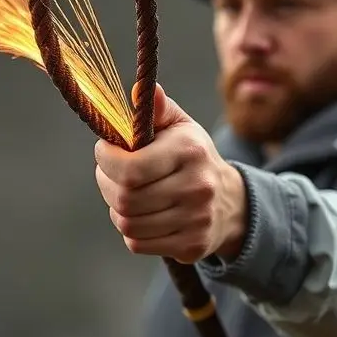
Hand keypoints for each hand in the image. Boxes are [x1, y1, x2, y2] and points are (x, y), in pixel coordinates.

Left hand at [94, 84, 246, 264]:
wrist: (231, 202)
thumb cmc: (192, 157)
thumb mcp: (180, 127)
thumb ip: (156, 109)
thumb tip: (139, 90)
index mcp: (189, 151)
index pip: (131, 169)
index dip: (106, 161)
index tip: (105, 152)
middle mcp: (197, 187)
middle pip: (125, 199)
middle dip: (107, 184)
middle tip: (112, 175)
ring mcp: (196, 220)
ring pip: (128, 224)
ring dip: (117, 209)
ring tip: (127, 194)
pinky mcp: (192, 246)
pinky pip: (138, 243)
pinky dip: (131, 230)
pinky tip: (142, 214)